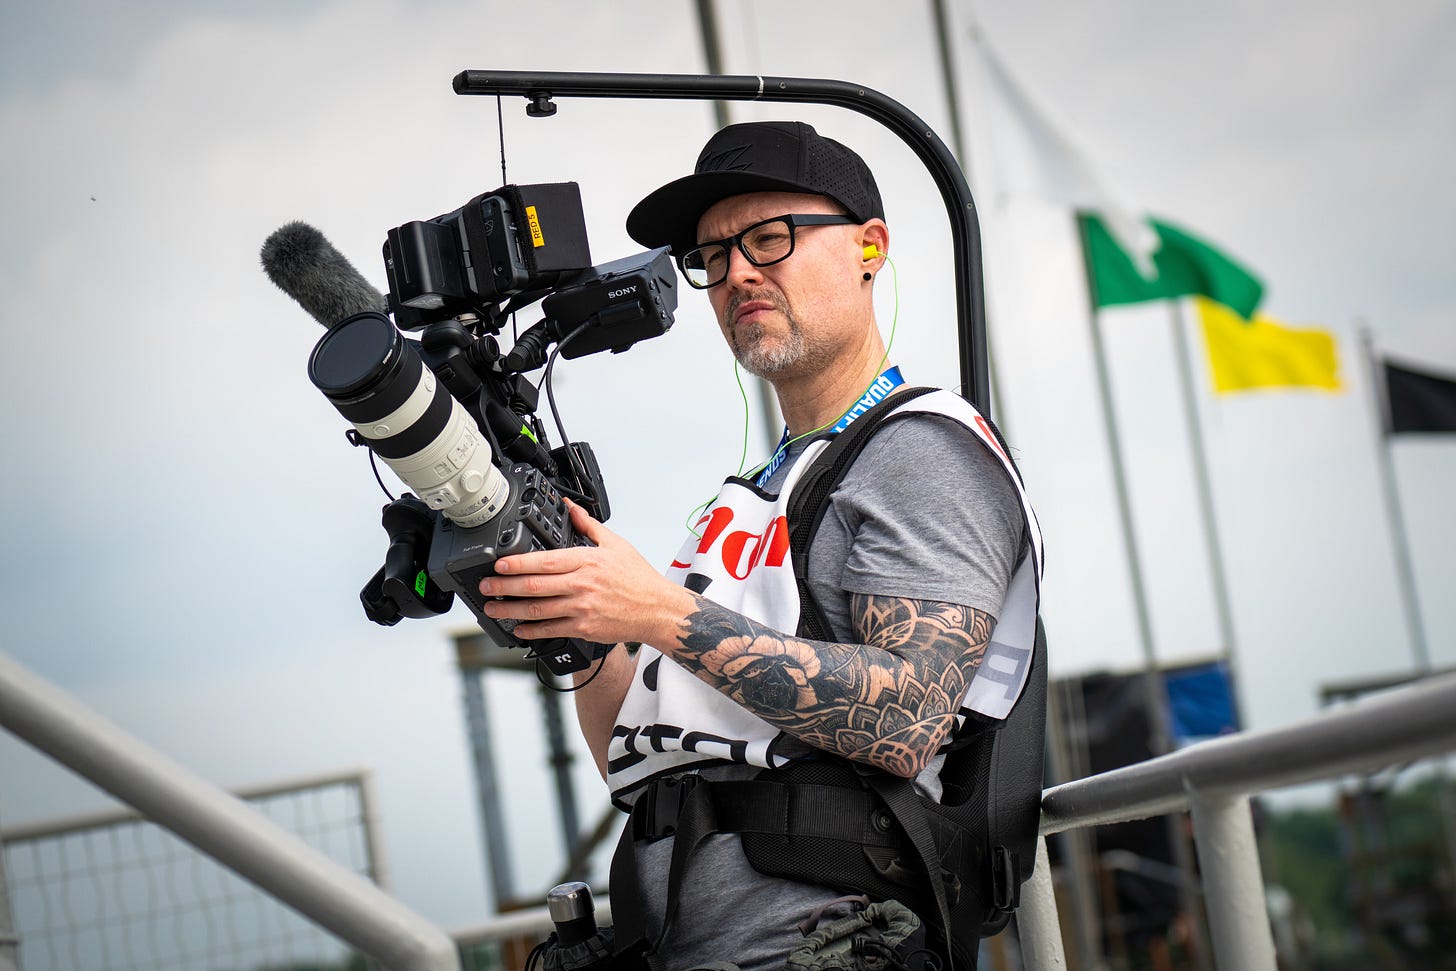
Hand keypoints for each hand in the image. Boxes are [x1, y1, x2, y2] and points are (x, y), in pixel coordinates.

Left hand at [478, 500, 693, 646]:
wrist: (657, 610)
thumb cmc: (638, 578)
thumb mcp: (616, 544)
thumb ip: (588, 525)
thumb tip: (570, 506)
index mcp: (587, 561)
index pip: (544, 561)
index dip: (517, 563)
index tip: (498, 564)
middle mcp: (582, 585)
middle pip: (534, 586)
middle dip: (504, 587)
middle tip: (485, 587)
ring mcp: (582, 609)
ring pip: (537, 610)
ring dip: (510, 610)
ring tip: (492, 608)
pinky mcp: (584, 628)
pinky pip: (551, 630)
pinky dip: (531, 630)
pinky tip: (518, 628)